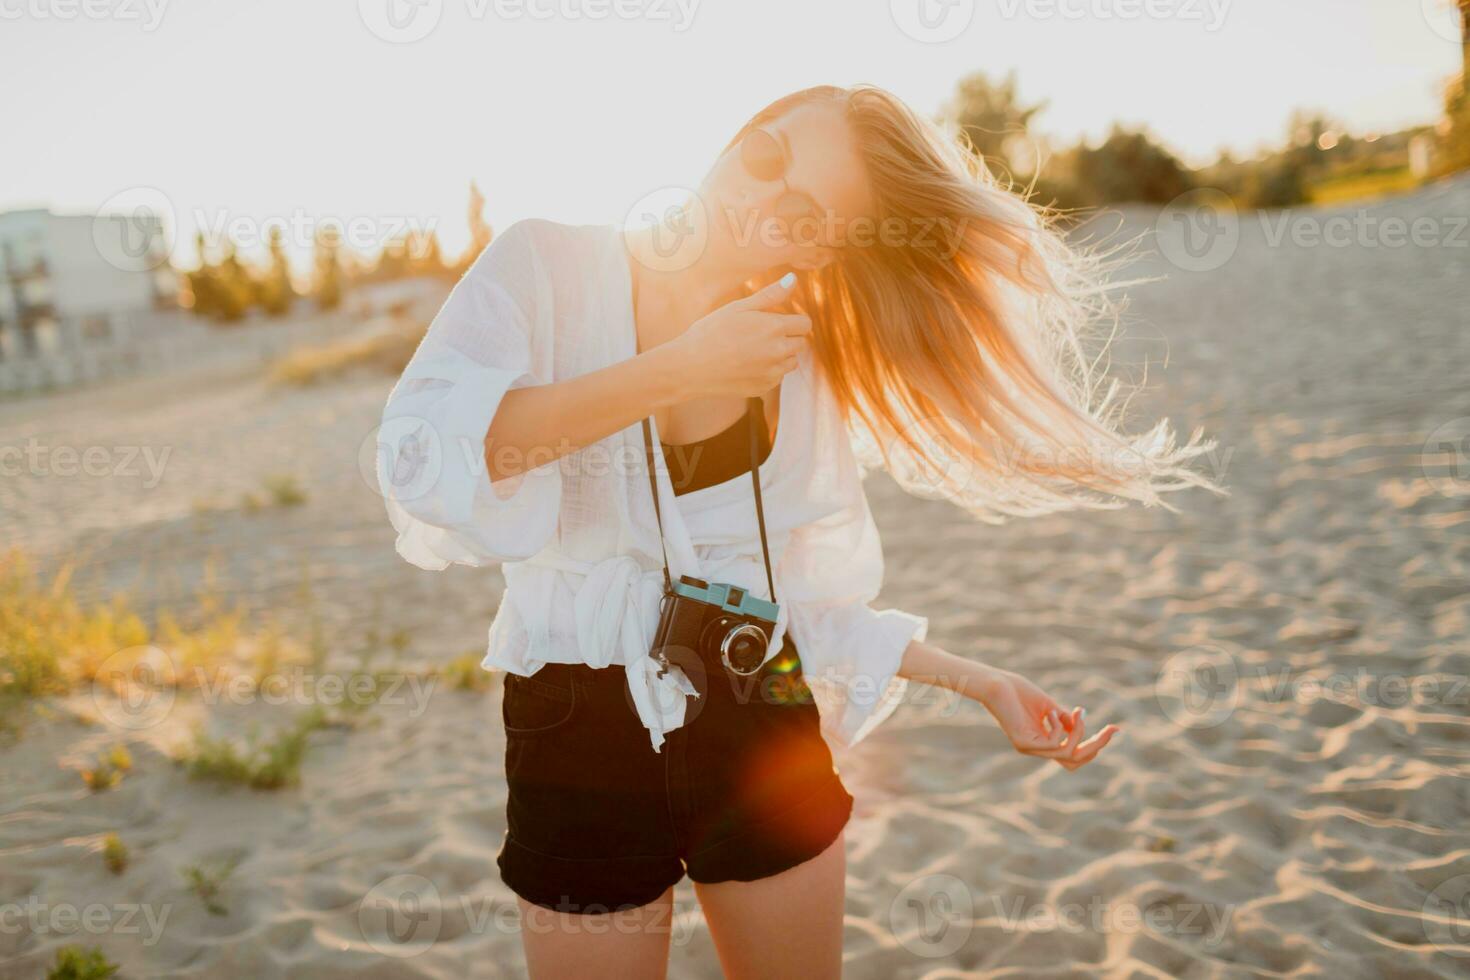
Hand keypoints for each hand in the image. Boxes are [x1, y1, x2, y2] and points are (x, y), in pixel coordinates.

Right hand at [670, 273, 810, 398]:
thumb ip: (770, 295)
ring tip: (752, 351)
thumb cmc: (710, 332)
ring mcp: (772, 373)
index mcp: (774, 328)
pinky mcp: (764, 388)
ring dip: (780, 356)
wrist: (690, 367)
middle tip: (760, 335)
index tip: (776, 320)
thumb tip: (793, 279)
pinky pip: (776, 378)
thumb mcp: (739, 308)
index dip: (793, 321)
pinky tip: (745, 366)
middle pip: (801, 344)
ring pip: (791, 363)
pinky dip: (767, 371)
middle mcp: (779, 352)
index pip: (805, 324)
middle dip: (788, 338)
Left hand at [974, 666, 1119, 770]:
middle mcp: (1037, 749)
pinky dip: (1059, 727)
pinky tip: (1050, 712)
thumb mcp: (1049, 707)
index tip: (1114, 728)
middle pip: (1076, 761)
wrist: (994, 684)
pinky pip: (1053, 744)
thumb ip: (1065, 718)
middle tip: (1112, 728)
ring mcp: (1029, 748)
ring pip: (1068, 754)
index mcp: (1043, 742)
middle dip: (1097, 745)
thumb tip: (1082, 725)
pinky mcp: (1022, 743)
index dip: (1095, 746)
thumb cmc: (1018, 692)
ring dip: (1079, 733)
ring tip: (1077, 712)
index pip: (1074, 756)